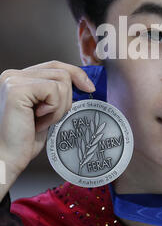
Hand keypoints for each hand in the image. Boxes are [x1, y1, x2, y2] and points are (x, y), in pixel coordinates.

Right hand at [0, 60, 94, 185]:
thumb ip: (57, 94)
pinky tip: (38, 121)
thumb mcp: (46, 111)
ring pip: (61, 81)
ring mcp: (14, 80)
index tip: (89, 88)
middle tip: (51, 118)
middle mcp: (13, 75)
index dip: (75, 74)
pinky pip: (54, 90)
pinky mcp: (17, 89)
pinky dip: (54, 109)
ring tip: (41, 121)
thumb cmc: (23, 140)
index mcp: (19, 79)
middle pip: (61, 71)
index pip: (54, 66)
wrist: (6, 160)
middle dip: (66, 98)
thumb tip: (84, 84)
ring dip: (59, 107)